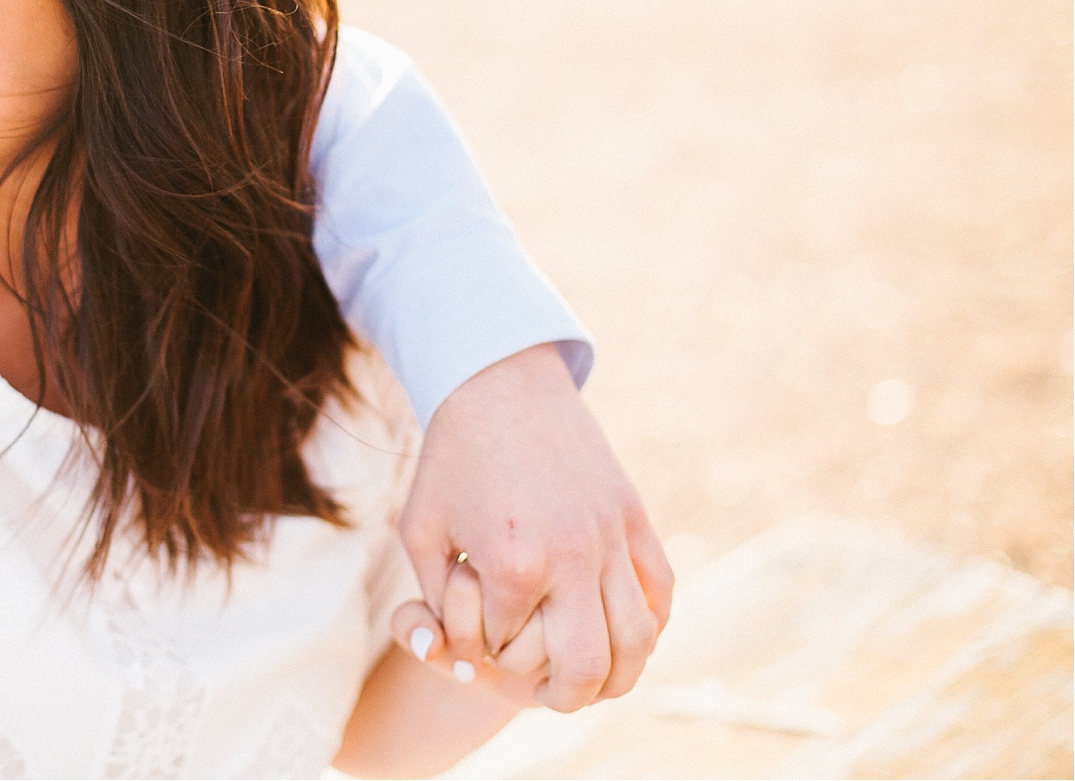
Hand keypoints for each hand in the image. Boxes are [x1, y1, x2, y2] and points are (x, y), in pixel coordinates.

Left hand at [399, 343, 672, 711]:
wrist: (499, 383)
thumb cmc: (451, 459)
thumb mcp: (420, 531)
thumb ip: (433, 601)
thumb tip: (459, 656)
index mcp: (510, 565)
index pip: (507, 651)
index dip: (488, 653)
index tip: (479, 638)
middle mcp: (570, 558)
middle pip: (587, 670)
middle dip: (565, 696)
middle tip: (551, 695)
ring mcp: (610, 538)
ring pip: (638, 643)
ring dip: (617, 676)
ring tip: (593, 679)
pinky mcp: (634, 517)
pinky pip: (660, 593)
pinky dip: (648, 626)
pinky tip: (623, 633)